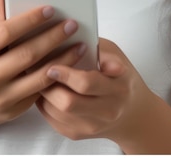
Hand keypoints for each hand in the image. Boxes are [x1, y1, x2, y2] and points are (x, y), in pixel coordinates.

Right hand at [0, 0, 85, 134]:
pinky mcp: (11, 111)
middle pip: (27, 54)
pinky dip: (55, 76)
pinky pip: (39, 92)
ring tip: (79, 45)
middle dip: (53, 37)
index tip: (50, 9)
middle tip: (71, 24)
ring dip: (63, 59)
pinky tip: (68, 64)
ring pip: (39, 76)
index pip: (6, 33)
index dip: (30, 20)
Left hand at [36, 38, 157, 143]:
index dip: (66, 74)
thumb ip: (97, 47)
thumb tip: (72, 37)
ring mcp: (92, 126)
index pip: (87, 83)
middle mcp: (107, 110)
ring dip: (43, 93)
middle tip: (39, 70)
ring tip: (38, 77)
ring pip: (57, 112)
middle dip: (49, 85)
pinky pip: (53, 120)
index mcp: (118, 87)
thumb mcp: (116, 55)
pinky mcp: (78, 134)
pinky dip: (44, 103)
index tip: (52, 64)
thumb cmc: (121, 77)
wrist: (132, 113)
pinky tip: (44, 89)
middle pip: (68, 103)